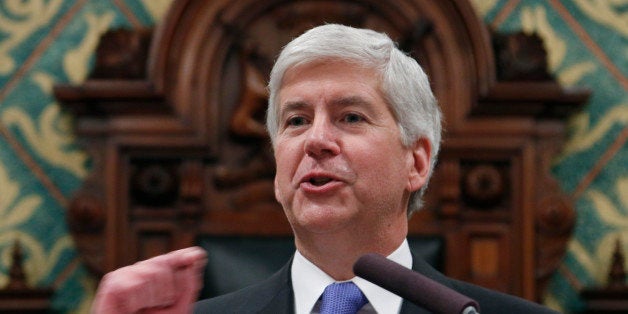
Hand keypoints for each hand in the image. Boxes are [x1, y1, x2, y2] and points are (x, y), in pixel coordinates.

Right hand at [91, 247, 206, 313]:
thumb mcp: (178, 308)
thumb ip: (189, 284)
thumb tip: (195, 257)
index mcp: (159, 276)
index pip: (174, 258)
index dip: (184, 255)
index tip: (197, 256)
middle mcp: (143, 271)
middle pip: (164, 263)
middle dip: (168, 288)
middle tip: (159, 305)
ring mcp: (127, 274)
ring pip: (150, 273)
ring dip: (152, 298)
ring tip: (143, 308)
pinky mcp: (112, 283)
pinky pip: (134, 285)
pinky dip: (137, 301)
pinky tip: (132, 308)